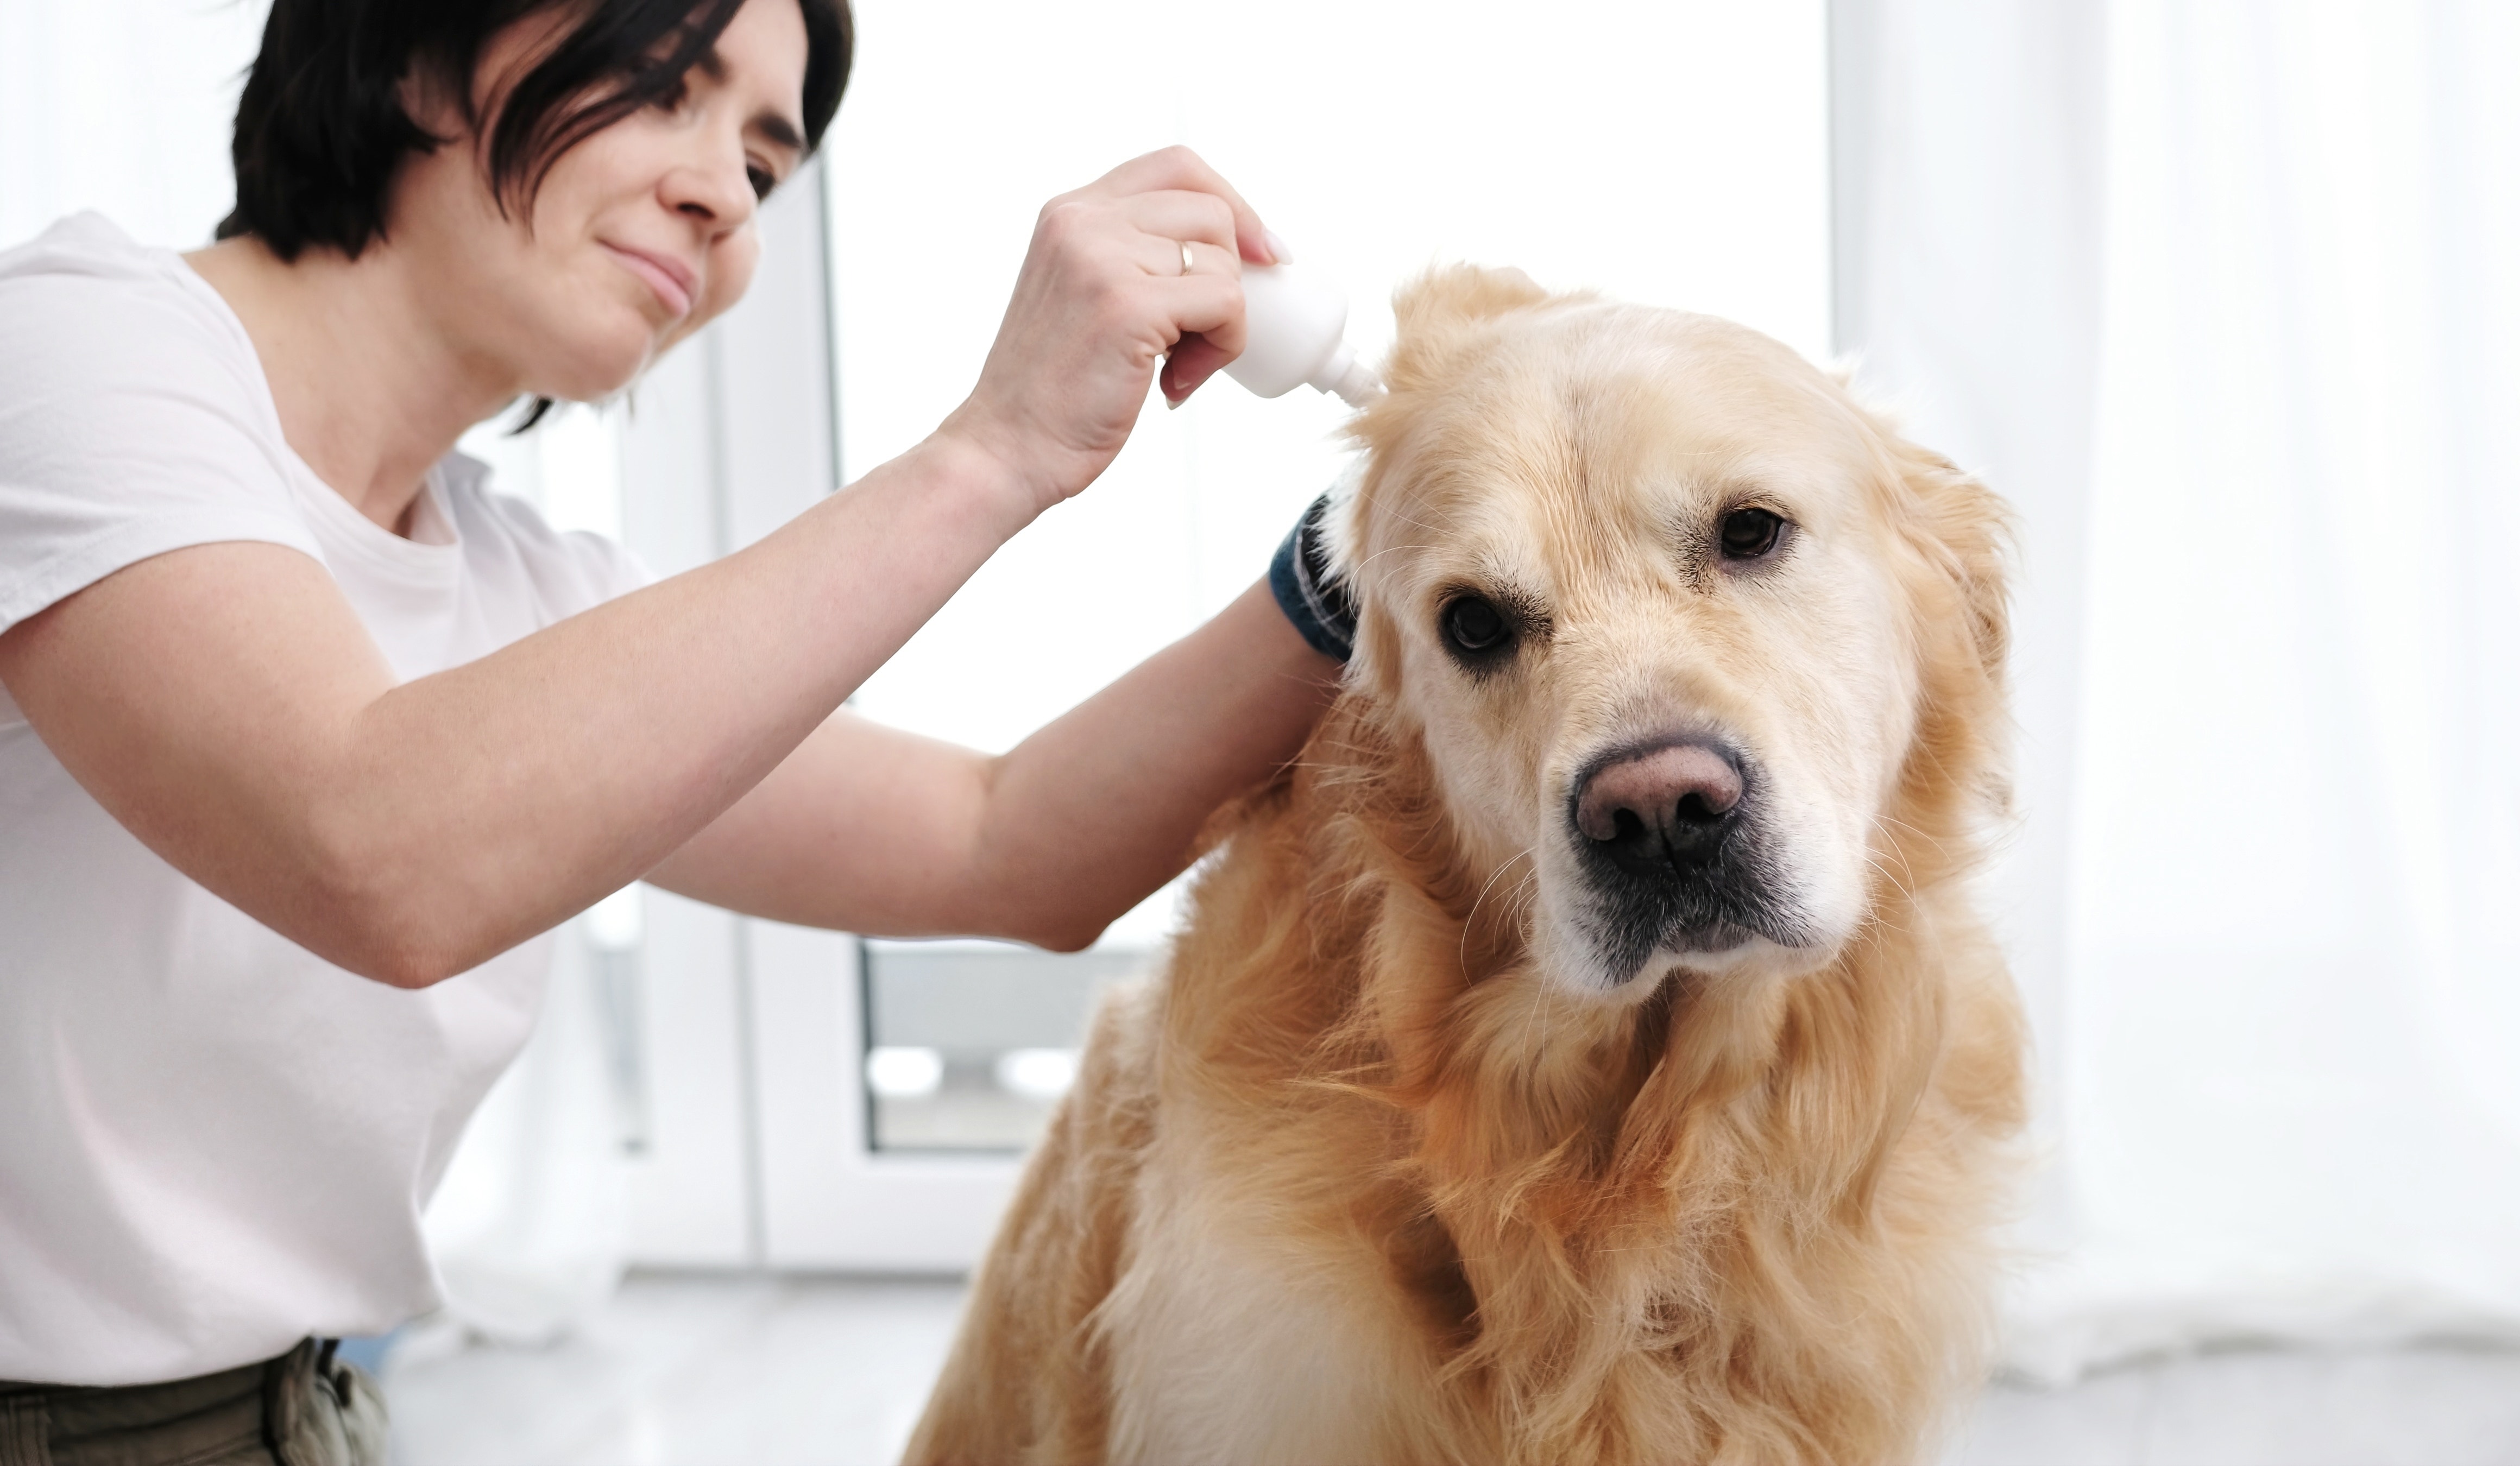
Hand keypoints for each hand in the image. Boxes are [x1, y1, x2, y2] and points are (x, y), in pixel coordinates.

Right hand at [936, 147, 1275, 514]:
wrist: (1007, 448)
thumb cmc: (1055, 390)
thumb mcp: (1083, 295)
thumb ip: (1129, 257)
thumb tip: (1232, 251)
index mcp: (1070, 212)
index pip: (1178, 166)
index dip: (1233, 204)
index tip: (1261, 254)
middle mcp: (1080, 220)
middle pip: (1211, 211)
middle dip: (1230, 278)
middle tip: (1199, 336)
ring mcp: (1100, 257)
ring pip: (1223, 262)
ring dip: (1222, 324)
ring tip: (1178, 366)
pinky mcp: (1125, 303)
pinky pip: (1225, 304)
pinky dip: (1222, 347)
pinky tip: (1178, 380)